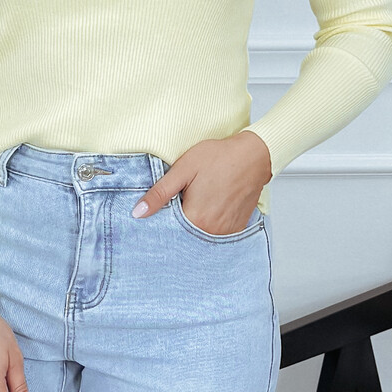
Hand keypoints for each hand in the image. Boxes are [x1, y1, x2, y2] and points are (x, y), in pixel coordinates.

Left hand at [131, 131, 272, 235]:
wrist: (253, 155)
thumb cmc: (219, 158)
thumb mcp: (183, 170)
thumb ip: (160, 193)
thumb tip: (138, 212)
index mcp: (196, 219)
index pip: (168, 232)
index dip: (159, 222)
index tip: (158, 212)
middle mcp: (212, 231)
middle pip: (184, 235)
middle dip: (176, 224)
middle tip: (179, 201)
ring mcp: (226, 231)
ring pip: (200, 235)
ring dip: (193, 225)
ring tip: (195, 203)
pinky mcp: (236, 227)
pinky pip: (216, 233)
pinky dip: (208, 224)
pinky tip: (208, 207)